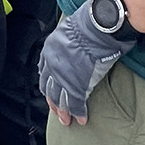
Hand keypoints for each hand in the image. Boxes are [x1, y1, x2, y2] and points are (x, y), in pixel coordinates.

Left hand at [38, 0, 136, 124]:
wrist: (98, 27)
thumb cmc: (89, 24)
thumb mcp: (69, 31)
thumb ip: (68, 43)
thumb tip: (75, 47)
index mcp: (49, 51)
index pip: (45, 73)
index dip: (48, 84)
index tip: (51, 91)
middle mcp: (53, 65)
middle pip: (50, 88)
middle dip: (53, 102)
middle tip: (58, 112)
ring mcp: (64, 76)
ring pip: (60, 99)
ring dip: (64, 112)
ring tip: (67, 121)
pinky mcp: (77, 85)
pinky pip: (76, 103)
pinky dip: (78, 113)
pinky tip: (81, 119)